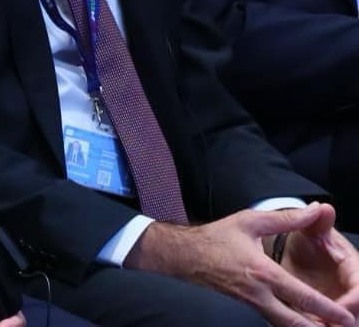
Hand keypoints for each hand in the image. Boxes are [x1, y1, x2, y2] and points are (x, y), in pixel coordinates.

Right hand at [127, 207, 356, 326]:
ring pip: (284, 326)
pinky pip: (272, 322)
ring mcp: (251, 305)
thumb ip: (286, 219)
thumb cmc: (216, 237)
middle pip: (296, 322)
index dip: (328, 309)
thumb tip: (316, 210)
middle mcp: (259, 295)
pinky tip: (301, 324)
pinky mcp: (245, 308)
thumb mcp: (250, 221)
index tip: (348, 316)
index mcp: (264, 273)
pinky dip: (289, 326)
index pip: (303, 296)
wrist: (183, 256)